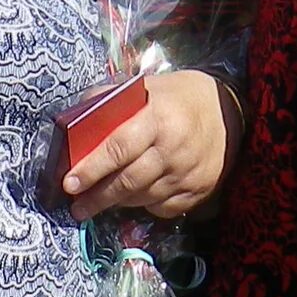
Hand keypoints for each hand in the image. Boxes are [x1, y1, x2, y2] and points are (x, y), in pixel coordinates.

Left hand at [65, 72, 234, 220]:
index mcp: (156, 118)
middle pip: (128, 181)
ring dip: (116, 202)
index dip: (91, 168)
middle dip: (98, 197)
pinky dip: (143, 205)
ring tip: (96, 203)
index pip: (118, 148)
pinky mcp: (198, 191)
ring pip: (142, 197)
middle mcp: (173, 149)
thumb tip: (72, 123)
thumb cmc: (176, 98)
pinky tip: (132, 198)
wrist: (228, 112)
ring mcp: (187, 173)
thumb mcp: (144, 88)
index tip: (69, 183)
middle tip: (77, 206)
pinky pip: (161, 207)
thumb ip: (109, 103)